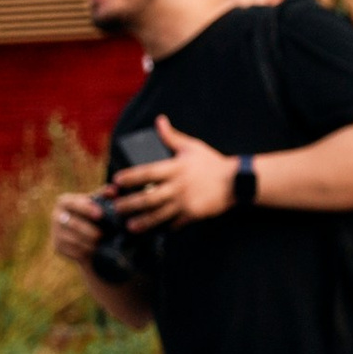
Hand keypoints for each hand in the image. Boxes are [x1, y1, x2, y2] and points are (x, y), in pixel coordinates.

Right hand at [51, 188, 107, 263]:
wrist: (82, 234)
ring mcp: (55, 232)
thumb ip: (104, 196)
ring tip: (99, 244)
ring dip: (89, 243)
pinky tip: (93, 251)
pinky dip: (84, 253)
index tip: (100, 214)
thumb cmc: (91, 214)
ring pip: (73, 240)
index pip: (73, 204)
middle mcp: (56, 216)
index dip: (86, 208)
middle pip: (73, 224)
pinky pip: (72, 251)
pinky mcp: (57, 247)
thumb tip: (113, 190)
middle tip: (101, 235)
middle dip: (89, 231)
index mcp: (64, 201)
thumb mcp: (97, 204)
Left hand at [108, 120, 237, 229]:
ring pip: (159, 214)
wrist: (236, 181)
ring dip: (143, 221)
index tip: (116, 180)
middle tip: (116, 207)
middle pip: (149, 197)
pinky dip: (163, 228)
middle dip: (130, 203)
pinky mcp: (193, 214)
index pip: (147, 172)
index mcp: (176, 168)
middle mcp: (178, 186)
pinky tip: (152, 232)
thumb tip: (159, 120)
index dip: (130, 177)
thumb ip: (172, 137)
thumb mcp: (192, 146)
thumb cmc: (212, 162)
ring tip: (129, 225)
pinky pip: (174, 223)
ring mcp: (185, 202)